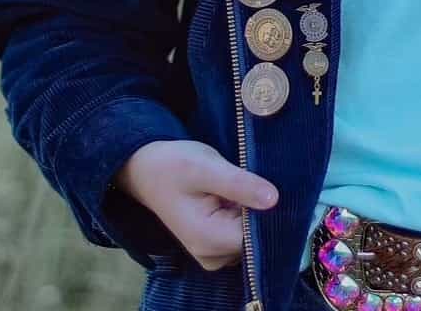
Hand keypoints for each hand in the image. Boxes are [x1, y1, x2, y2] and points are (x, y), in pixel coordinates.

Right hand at [113, 139, 279, 271]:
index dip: (270, 213)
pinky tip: (239, 195)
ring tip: (242, 185)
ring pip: (253, 237)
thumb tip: (274, 199)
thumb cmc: (172, 165)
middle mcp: (212, 256)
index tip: (271, 186)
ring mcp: (214, 253)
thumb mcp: (205, 166)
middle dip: (262, 211)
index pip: (258, 237)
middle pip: (257, 239)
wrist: (146, 170)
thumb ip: (239, 184)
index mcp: (209, 240)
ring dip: (254, 212)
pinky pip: (244, 234)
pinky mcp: (216, 244)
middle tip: (253, 179)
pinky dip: (247, 215)